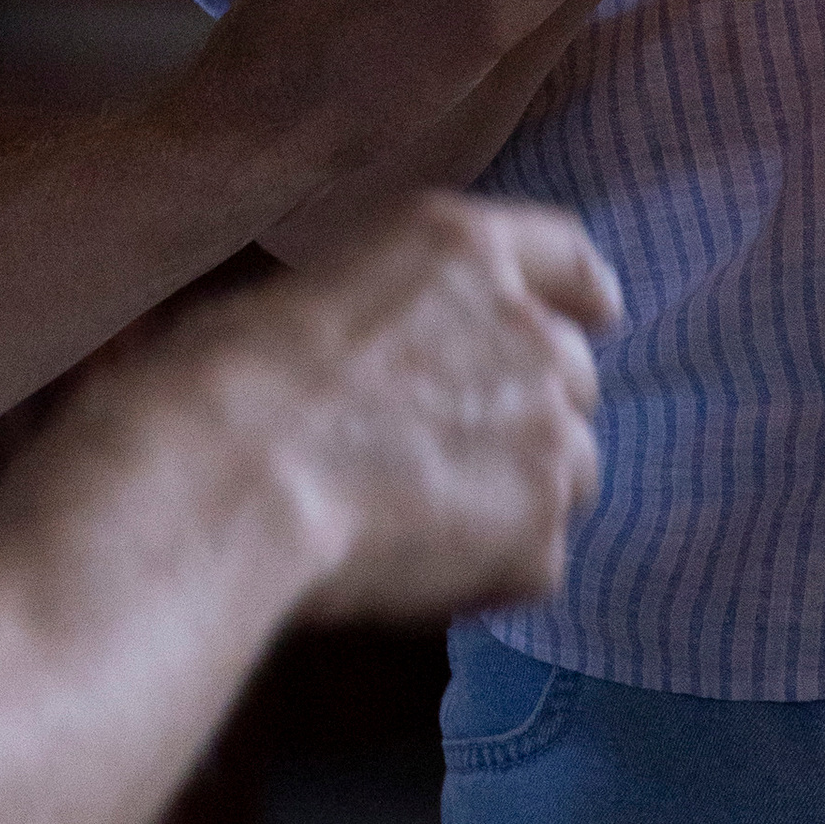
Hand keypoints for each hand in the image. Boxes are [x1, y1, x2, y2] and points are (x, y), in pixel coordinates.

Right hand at [189, 193, 609, 620]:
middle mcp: (528, 334)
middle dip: (526, 414)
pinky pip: (532, 560)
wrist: (236, 478)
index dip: (579, 290)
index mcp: (460, 251)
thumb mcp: (304, 295)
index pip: (560, 254)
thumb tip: (369, 362)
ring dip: (515, 495)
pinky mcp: (541, 537)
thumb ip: (384, 318)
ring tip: (419, 523)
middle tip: (445, 456)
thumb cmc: (226, 378)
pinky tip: (407, 569)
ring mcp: (548, 438)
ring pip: (565, 474)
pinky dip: (487, 572)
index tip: (597, 312)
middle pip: (569, 379)